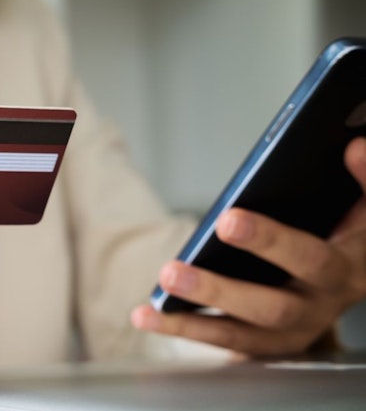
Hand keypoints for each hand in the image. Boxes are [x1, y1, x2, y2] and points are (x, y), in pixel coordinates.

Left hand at [131, 137, 365, 355]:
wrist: (355, 277)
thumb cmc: (350, 232)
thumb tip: (353, 145)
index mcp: (347, 270)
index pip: (313, 258)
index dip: (271, 240)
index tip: (227, 218)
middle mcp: (320, 308)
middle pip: (271, 307)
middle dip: (219, 289)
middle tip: (172, 269)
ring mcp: (294, 333)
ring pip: (241, 332)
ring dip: (192, 317)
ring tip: (154, 290)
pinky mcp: (267, 344)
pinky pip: (222, 341)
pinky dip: (182, 328)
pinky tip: (146, 315)